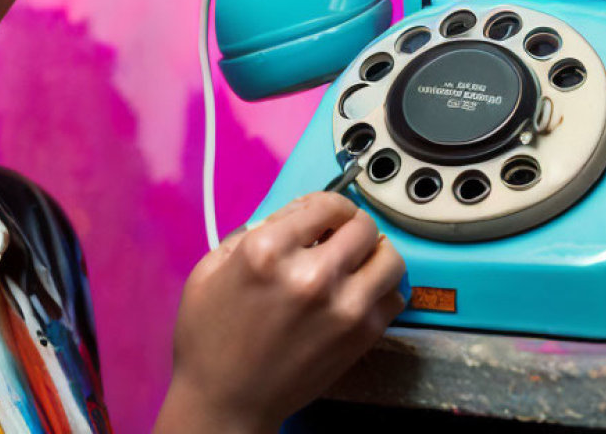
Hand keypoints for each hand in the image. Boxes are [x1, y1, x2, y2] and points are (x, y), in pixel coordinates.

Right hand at [154, 192, 406, 433]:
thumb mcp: (211, 267)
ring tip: (355, 263)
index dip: (327, 207)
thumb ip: (253, 232)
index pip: (327, 204)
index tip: (323, 218)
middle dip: (350, 226)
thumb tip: (296, 217)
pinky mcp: (362, 335)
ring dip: (374, 253)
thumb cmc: (210, 336)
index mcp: (269, 250)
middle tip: (338, 238)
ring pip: (389, 256)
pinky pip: (395, 295)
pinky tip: (359, 292)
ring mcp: (344, 306)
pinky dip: (382, 288)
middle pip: (363, 225)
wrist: (226, 402)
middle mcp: (312, 273)